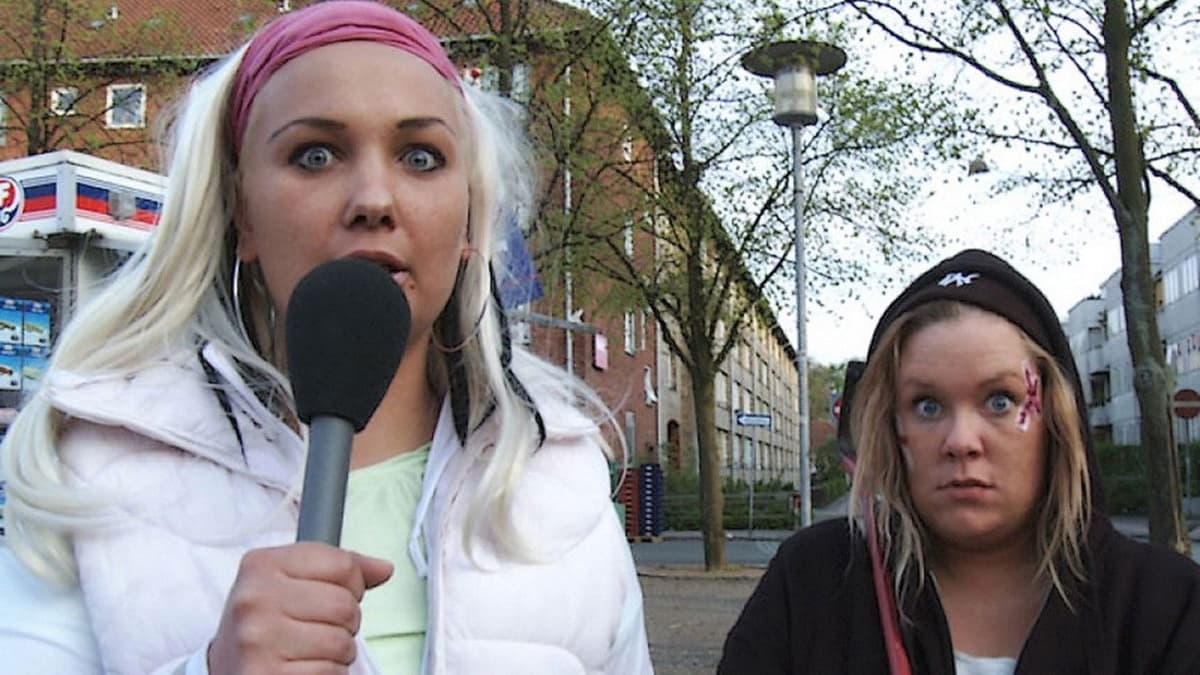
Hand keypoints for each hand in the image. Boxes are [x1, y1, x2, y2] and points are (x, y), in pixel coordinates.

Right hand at [208, 543, 393, 673]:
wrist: (225, 669)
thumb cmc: (265, 623)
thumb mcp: (289, 582)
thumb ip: (337, 569)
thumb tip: (383, 568)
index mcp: (262, 565)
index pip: (342, 564)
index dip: (352, 583)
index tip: (334, 594)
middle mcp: (255, 599)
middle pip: (345, 605)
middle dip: (346, 622)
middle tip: (320, 628)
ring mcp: (258, 640)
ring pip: (341, 642)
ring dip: (338, 652)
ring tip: (311, 650)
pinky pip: (330, 673)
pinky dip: (328, 674)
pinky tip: (303, 668)